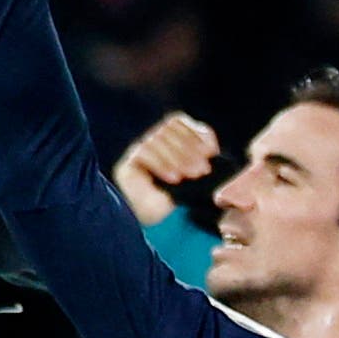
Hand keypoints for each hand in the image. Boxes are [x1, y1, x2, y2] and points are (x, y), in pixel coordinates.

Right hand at [109, 111, 219, 225]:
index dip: (197, 133)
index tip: (211, 152)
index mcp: (166, 136)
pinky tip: (173, 178)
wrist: (149, 217)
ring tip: (190, 176)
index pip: (179, 120)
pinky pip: (144, 152)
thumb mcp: (191, 177)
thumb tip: (211, 150)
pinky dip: (161, 164)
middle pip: (168, 128)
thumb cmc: (171, 196)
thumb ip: (199, 159)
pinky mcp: (127, 162)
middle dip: (190, 148)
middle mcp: (150, 139)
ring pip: (157, 138)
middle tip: (202, 170)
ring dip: (177, 157)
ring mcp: (138, 148)